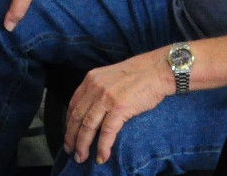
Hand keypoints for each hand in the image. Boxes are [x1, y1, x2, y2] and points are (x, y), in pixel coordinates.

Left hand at [64, 49, 174, 164]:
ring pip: (88, 126)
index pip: (73, 105)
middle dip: (71, 137)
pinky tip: (102, 156)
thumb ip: (98, 89)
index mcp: (91, 79)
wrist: (158, 69)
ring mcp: (106, 97)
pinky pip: (106, 132)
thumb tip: (92, 109)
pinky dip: (102, 147)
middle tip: (70, 151)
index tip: (68, 134)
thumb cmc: (138, 74)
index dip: (68, 123)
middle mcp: (95, 87)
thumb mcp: (110, 76)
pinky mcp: (119, 107)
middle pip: (77, 117)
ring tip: (81, 157)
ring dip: (82, 145)